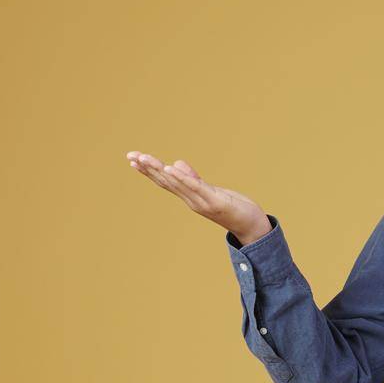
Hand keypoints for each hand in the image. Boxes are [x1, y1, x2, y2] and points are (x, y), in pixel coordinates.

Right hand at [125, 150, 270, 244]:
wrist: (252, 227)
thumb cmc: (233, 208)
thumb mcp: (211, 190)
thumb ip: (193, 178)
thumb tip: (175, 163)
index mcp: (190, 197)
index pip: (166, 182)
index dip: (149, 171)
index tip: (132, 159)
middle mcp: (193, 201)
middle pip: (167, 182)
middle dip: (148, 168)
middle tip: (131, 156)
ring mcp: (203, 202)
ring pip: (177, 184)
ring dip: (159, 170)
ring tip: (144, 158)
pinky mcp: (216, 202)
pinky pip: (196, 188)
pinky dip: (182, 178)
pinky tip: (170, 168)